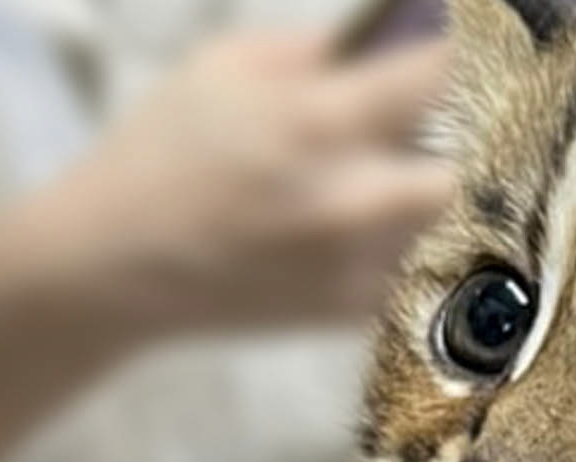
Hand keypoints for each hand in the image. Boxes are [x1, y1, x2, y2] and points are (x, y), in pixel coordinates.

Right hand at [38, 29, 456, 336]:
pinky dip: (401, 241)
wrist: (112, 263)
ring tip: (367, 179)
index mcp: (313, 125)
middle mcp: (347, 202)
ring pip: (444, 218)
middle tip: (415, 128)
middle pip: (463, 164)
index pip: (436, 76)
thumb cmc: (164, 150)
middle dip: (447, 143)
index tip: (464, 42)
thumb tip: (399, 34)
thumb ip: (323, 50)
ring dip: (421, 192)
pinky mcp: (356, 312)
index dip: (459, 53)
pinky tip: (347, 227)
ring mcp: (356, 266)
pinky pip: (417, 264)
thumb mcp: (226, 67)